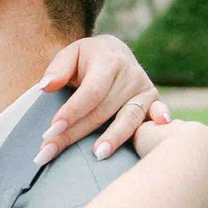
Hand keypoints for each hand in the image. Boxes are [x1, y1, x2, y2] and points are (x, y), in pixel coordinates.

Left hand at [36, 34, 168, 162]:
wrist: (115, 52)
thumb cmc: (87, 59)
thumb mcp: (71, 54)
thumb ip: (58, 68)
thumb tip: (46, 86)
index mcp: (108, 60)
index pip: (90, 92)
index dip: (71, 112)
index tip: (51, 130)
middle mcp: (130, 74)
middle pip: (103, 110)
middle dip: (75, 133)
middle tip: (50, 152)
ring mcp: (144, 88)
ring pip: (128, 118)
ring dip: (114, 137)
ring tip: (98, 154)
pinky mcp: (154, 100)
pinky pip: (157, 113)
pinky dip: (160, 119)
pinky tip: (161, 126)